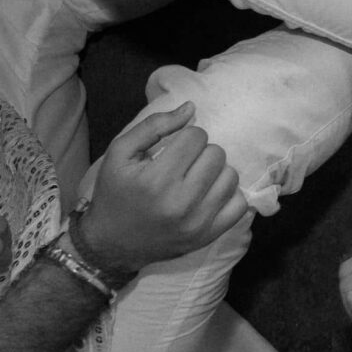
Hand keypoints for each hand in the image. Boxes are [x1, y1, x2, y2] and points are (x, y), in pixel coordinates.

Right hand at [74, 103, 246, 274]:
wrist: (111, 244)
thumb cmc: (115, 193)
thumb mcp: (120, 152)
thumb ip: (154, 125)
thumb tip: (191, 108)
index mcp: (156, 179)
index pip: (197, 136)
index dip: (185, 137)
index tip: (172, 150)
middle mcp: (180, 203)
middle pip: (216, 154)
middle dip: (200, 153)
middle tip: (183, 165)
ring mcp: (197, 223)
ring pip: (230, 176)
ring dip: (215, 172)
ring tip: (195, 179)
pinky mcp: (208, 237)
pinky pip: (240, 205)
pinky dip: (228, 196)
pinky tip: (208, 195)